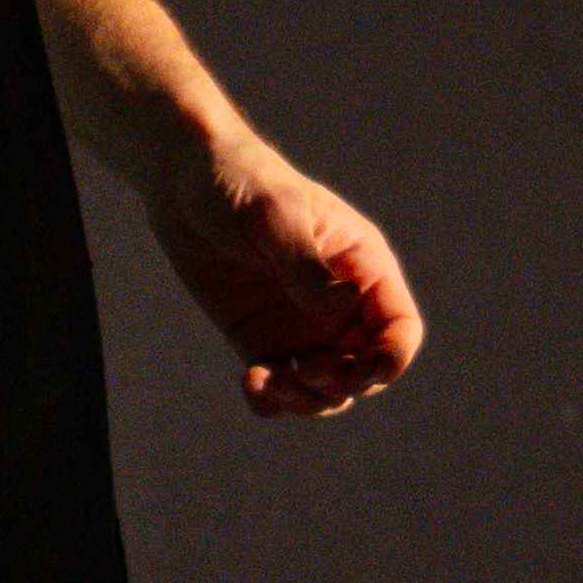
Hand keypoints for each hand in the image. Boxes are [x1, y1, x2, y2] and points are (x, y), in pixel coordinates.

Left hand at [140, 133, 424, 420]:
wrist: (183, 180)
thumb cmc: (241, 181)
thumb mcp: (276, 215)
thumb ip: (306, 265)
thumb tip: (343, 308)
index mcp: (361, 268)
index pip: (399, 327)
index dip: (393, 357)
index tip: (365, 369)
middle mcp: (338, 304)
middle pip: (367, 370)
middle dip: (345, 384)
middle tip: (307, 370)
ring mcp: (300, 326)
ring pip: (325, 390)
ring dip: (306, 401)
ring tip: (265, 379)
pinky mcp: (260, 340)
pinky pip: (279, 389)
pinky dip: (272, 402)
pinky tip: (250, 381)